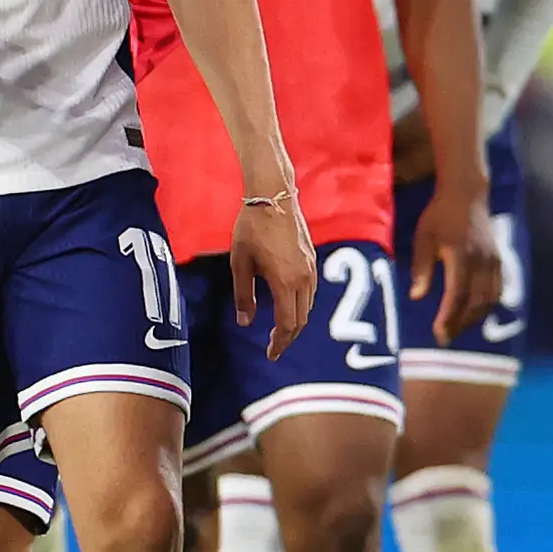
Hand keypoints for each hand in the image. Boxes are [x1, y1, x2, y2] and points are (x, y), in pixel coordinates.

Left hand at [232, 193, 317, 360]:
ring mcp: (311, 269)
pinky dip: (301, 306)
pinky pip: (311, 292)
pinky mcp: (313, 259)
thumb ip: (243, 295)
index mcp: (284, 282)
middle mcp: (303, 279)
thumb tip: (245, 322)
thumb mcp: (240, 263)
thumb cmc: (251, 228)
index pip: (287, 325)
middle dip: (288, 338)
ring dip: (295, 323)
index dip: (279, 343)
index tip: (271, 355)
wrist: (273, 196)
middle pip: (300, 320)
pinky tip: (289, 306)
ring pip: (308, 307)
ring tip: (280, 331)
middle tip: (274, 349)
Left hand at [405, 177, 502, 342]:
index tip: (438, 333)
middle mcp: (482, 261)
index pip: (457, 294)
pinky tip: (475, 315)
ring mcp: (494, 261)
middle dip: (460, 323)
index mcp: (461, 255)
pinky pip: (497, 290)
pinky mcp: (499, 261)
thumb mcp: (424, 238)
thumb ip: (422, 268)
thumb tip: (417, 297)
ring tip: (457, 329)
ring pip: (489, 299)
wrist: (467, 195)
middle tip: (445, 338)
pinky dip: (487, 307)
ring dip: (474, 319)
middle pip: (475, 302)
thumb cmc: (439, 216)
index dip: (449, 316)